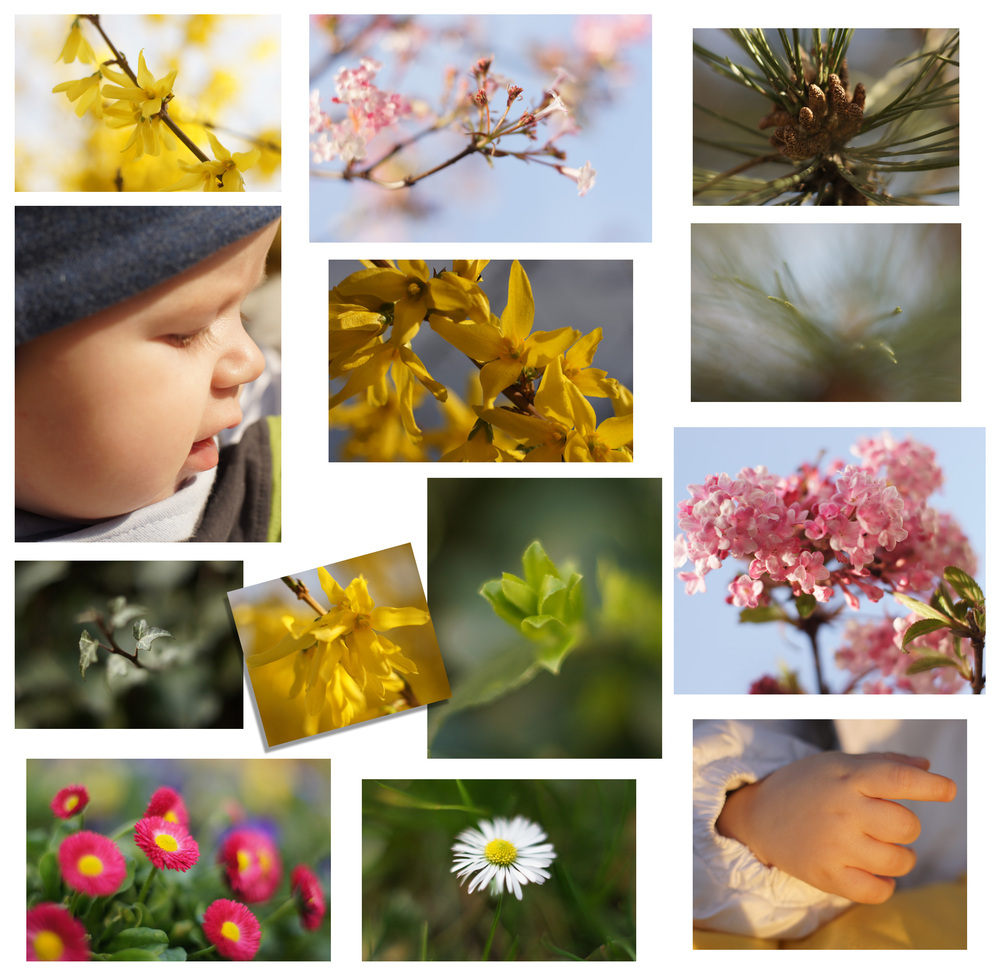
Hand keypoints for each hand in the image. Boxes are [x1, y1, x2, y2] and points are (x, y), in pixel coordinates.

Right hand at [715, 751, 956, 903]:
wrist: (758, 815)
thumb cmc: (806, 785)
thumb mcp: (838, 765)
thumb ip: (883, 764)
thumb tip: (928, 768)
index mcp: (847, 777)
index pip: (898, 779)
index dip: (930, 786)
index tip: (948, 789)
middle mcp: (842, 809)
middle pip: (907, 826)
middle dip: (905, 827)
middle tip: (885, 824)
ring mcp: (834, 844)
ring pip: (899, 861)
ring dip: (899, 857)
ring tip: (879, 848)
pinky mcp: (826, 875)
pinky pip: (878, 891)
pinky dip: (884, 884)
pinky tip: (873, 871)